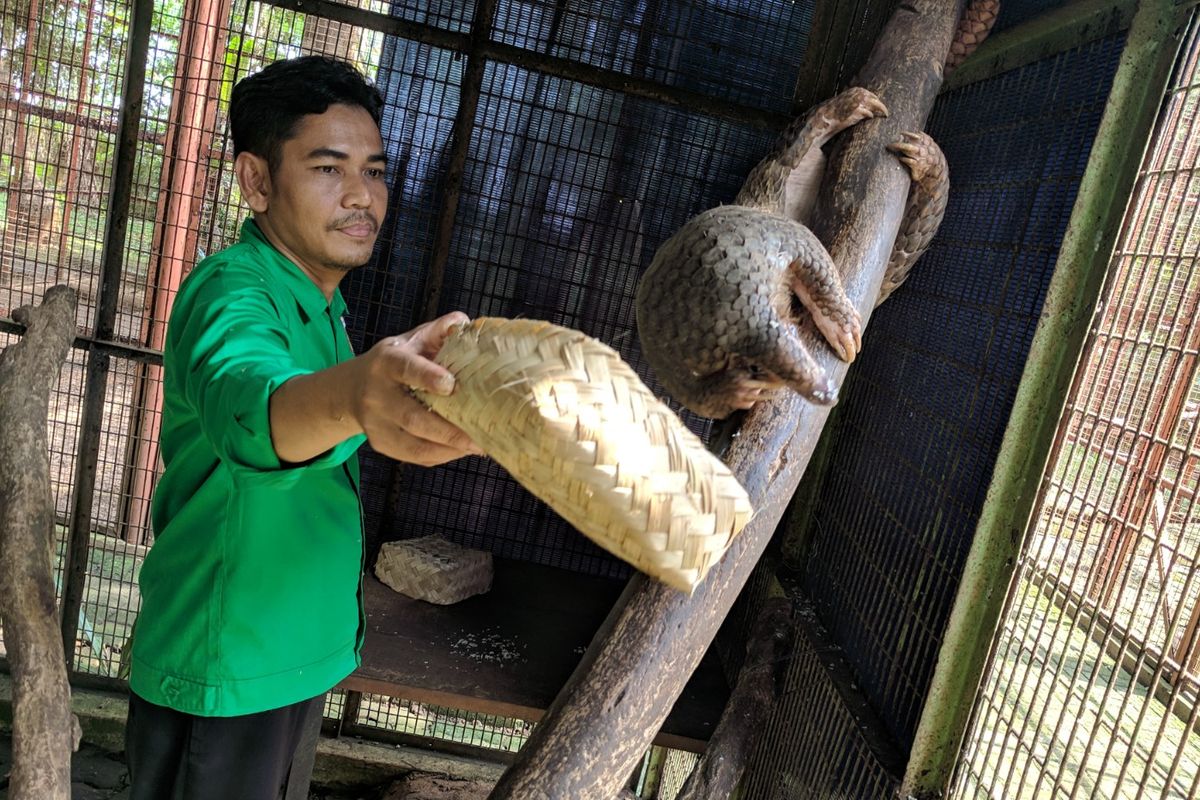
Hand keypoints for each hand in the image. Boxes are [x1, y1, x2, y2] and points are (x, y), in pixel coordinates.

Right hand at [350, 311, 483, 465]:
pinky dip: (440, 456)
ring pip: (413, 444)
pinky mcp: (381, 443)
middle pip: (412, 417)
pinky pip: (413, 456)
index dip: (427, 377)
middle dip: (448, 430)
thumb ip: (439, 330)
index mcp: (387, 362)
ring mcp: (376, 423)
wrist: (352, 388)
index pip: (406, 369)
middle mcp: (377, 394)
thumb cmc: (394, 361)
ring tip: (477, 447)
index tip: (452, 385)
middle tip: (479, 436)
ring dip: (448, 448)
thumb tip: (466, 323)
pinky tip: (461, 450)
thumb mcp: (412, 339)